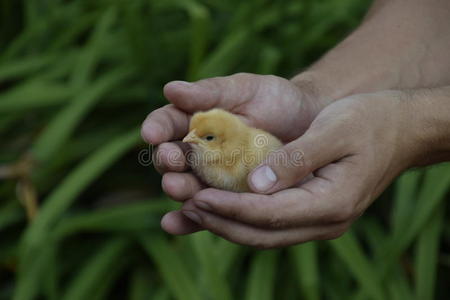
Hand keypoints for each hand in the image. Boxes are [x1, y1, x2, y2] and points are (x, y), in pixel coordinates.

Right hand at [141, 73, 324, 233]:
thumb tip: (170, 90)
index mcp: (194, 120)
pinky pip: (205, 212)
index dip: (157, 128)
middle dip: (168, 161)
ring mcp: (211, 178)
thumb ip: (209, 93)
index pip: (168, 123)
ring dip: (178, 190)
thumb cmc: (274, 99)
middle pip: (173, 159)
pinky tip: (174, 224)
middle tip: (169, 160)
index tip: (152, 133)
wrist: (309, 123)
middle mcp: (197, 150)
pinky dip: (188, 220)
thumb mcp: (244, 89)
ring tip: (178, 189)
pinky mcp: (227, 200)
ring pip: (187, 186)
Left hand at [182, 91, 421, 247]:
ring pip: (264, 234)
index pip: (269, 215)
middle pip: (262, 234)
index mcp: (332, 202)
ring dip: (227, 224)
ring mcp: (321, 220)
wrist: (402, 128)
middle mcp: (325, 220)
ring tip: (192, 208)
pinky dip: (242, 217)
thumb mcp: (335, 130)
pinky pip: (272, 223)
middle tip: (184, 205)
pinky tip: (220, 205)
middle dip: (220, 222)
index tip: (195, 198)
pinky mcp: (313, 211)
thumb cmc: (371, 121)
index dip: (229, 209)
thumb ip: (297, 159)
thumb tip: (255, 184)